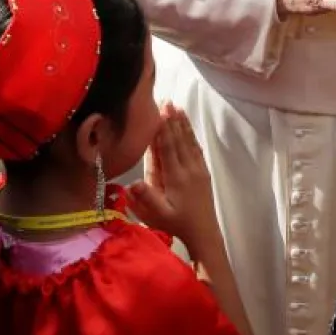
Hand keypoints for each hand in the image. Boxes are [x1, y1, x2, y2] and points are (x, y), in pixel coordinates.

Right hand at [127, 105, 222, 256]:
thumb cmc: (177, 225)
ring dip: (182, 124)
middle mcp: (189, 169)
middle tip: (167, 101)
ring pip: (189, 142)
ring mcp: (198, 169)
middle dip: (173, 120)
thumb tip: (131, 183)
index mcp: (177, 177)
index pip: (168, 148)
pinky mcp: (203, 172)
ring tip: (177, 107)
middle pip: (179, 140)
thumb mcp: (159, 216)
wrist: (204, 233)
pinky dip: (191, 135)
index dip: (164, 129)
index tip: (159, 112)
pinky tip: (187, 127)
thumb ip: (146, 199)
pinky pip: (196, 149)